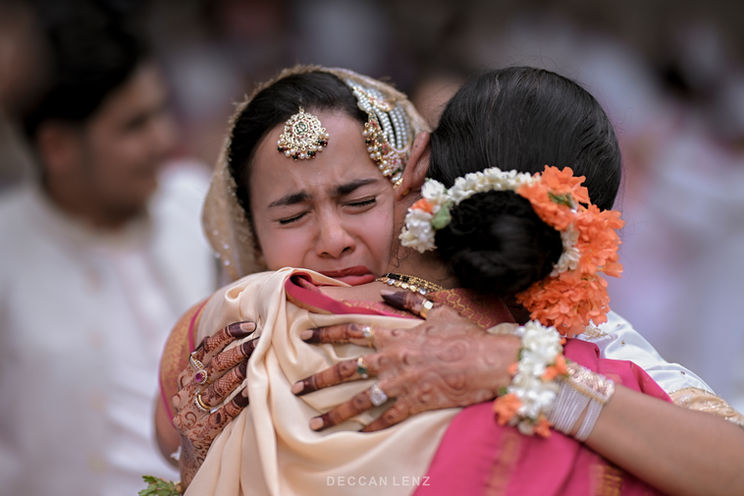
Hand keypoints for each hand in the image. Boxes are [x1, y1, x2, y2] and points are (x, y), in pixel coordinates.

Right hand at [171, 321, 257, 486]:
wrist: (194, 457)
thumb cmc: (208, 415)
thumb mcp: (204, 390)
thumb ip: (216, 367)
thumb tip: (246, 333)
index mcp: (186, 378)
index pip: (204, 350)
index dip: (226, 335)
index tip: (250, 326)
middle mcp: (185, 394)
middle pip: (211, 367)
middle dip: (237, 351)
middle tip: (259, 341)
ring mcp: (190, 415)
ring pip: (216, 389)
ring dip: (238, 373)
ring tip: (257, 361)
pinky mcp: (199, 435)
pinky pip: (221, 415)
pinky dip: (237, 403)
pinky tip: (251, 393)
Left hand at [292, 290, 519, 431]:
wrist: (488, 362)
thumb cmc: (466, 336)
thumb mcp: (439, 312)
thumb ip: (412, 302)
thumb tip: (389, 294)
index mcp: (396, 336)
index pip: (354, 330)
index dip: (327, 330)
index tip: (305, 333)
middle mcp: (393, 360)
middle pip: (348, 369)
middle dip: (319, 379)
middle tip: (297, 388)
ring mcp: (403, 384)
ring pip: (361, 401)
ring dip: (335, 413)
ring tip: (315, 423)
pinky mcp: (416, 403)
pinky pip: (388, 418)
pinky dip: (372, 427)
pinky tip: (357, 434)